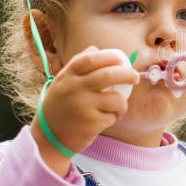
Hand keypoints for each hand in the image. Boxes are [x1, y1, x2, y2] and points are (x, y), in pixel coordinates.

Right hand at [31, 46, 138, 173]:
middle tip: (135, 77)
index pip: (89, 59)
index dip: (108, 56)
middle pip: (108, 76)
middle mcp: (74, 89)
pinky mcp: (91, 124)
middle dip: (127, 74)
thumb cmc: (61, 105)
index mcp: (67, 77)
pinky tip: (106, 119)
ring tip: (117, 107)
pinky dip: (115, 117)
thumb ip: (78, 65)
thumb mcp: (63, 82)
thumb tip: (96, 48)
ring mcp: (82, 107)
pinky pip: (113, 116)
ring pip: (116, 99)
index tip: (121, 58)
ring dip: (122, 103)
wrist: (49, 137)